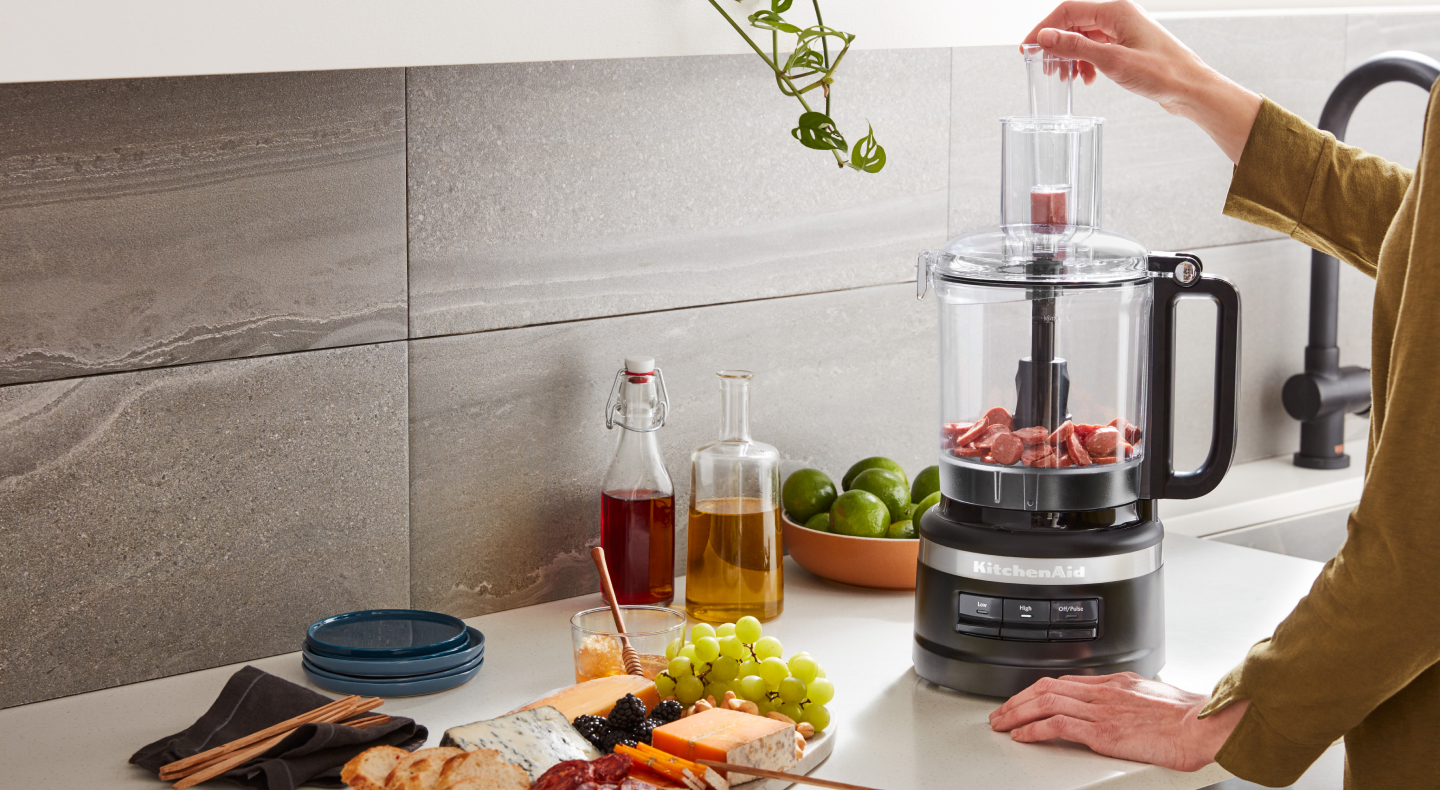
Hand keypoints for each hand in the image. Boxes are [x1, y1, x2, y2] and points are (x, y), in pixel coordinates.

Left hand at [988, 672, 1249, 771]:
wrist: (1203, 725)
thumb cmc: (1189, 716)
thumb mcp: (1154, 696)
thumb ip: (1130, 698)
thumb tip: (1120, 704)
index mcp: (1115, 682)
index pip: (1065, 681)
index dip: (1038, 689)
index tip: (1025, 698)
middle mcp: (1103, 691)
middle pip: (1047, 687)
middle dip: (1018, 699)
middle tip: (1001, 711)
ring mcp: (1100, 710)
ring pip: (1045, 702)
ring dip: (1017, 712)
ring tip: (1001, 723)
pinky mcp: (1102, 732)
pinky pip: (1057, 725)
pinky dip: (1033, 729)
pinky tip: (1021, 735)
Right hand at [1024, 0, 1261, 162]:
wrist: (1190, 88)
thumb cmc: (1161, 73)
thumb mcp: (1112, 61)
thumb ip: (1076, 47)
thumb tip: (1046, 37)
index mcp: (1116, 11)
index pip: (1068, 11)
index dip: (1044, 29)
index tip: (1027, 48)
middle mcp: (1119, 16)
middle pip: (1074, 23)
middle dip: (1056, 45)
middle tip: (1043, 68)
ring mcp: (1124, 31)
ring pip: (1084, 37)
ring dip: (1070, 56)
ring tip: (1064, 77)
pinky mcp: (1128, 46)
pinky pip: (1097, 48)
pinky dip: (1085, 62)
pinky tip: (1085, 79)